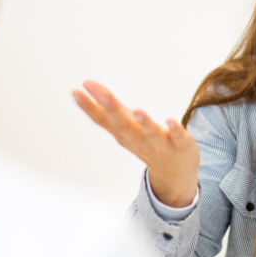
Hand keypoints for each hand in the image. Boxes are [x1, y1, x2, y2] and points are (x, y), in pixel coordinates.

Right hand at [73, 80, 199, 207]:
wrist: (174, 173)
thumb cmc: (144, 142)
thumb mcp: (124, 124)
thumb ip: (106, 106)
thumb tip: (86, 83)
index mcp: (122, 133)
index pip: (102, 120)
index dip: (88, 107)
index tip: (76, 92)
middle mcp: (137, 140)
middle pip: (123, 126)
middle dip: (113, 110)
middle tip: (103, 94)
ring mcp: (159, 144)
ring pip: (150, 134)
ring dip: (144, 123)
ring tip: (138, 110)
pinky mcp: (180, 145)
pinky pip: (177, 138)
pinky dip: (174, 130)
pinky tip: (171, 120)